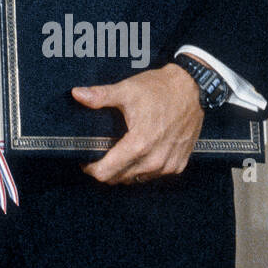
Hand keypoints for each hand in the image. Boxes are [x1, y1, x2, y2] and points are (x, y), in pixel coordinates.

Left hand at [73, 62, 204, 184]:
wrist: (191, 88)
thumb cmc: (158, 89)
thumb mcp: (127, 90)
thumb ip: (100, 96)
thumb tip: (76, 94)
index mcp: (139, 144)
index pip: (107, 172)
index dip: (91, 169)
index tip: (85, 160)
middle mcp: (155, 161)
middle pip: (120, 179)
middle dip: (105, 170)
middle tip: (98, 155)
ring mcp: (169, 165)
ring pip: (136, 179)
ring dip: (124, 172)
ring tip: (116, 154)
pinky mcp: (178, 164)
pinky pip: (153, 176)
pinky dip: (142, 170)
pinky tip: (136, 155)